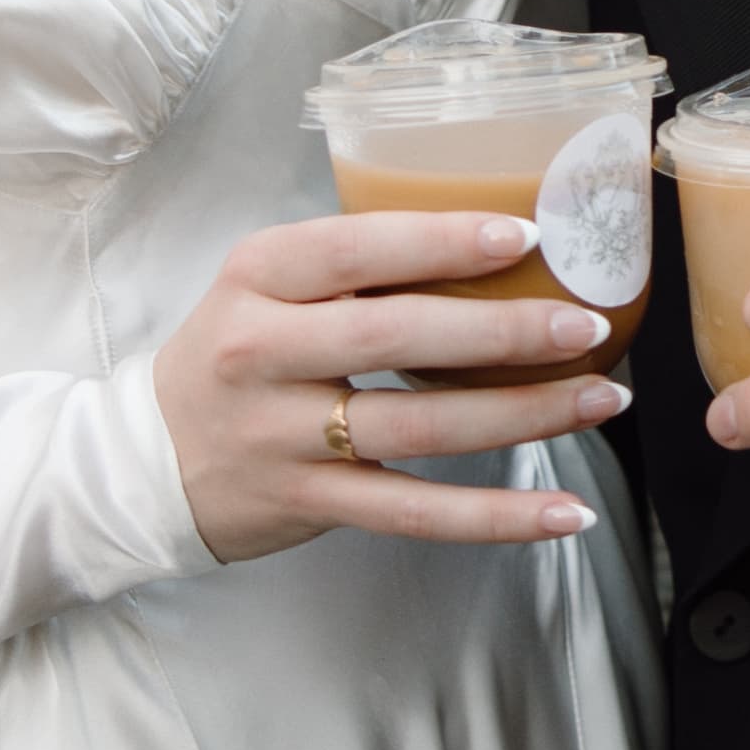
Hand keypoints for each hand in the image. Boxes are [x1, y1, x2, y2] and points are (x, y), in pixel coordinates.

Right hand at [155, 213, 618, 562]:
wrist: (148, 459)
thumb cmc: (236, 355)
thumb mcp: (265, 287)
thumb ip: (354, 266)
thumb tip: (496, 239)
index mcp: (258, 276)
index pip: (357, 247)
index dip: (444, 241)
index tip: (526, 234)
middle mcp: (264, 351)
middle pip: (399, 337)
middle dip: (506, 330)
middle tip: (587, 323)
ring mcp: (284, 435)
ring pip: (422, 427)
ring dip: (524, 415)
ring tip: (601, 398)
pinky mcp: (310, 503)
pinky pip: (418, 512)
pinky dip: (498, 515)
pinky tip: (564, 511)